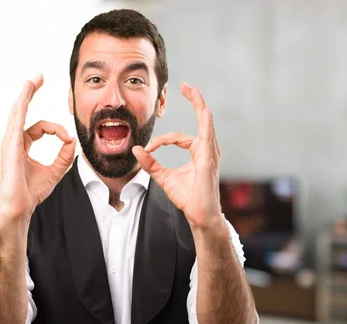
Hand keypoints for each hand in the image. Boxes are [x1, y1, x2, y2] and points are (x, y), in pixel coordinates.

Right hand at [0, 74, 75, 219]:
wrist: (20, 206)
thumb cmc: (32, 192)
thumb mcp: (55, 171)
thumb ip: (65, 156)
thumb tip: (72, 139)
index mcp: (22, 146)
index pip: (40, 128)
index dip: (57, 130)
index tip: (68, 139)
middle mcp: (13, 141)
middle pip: (22, 111)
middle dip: (30, 93)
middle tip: (38, 77)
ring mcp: (9, 142)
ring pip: (18, 111)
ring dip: (25, 93)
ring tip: (32, 79)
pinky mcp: (10, 145)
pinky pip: (17, 120)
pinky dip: (22, 105)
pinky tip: (26, 93)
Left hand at [132, 82, 221, 228]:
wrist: (199, 215)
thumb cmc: (187, 198)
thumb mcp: (163, 177)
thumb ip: (150, 163)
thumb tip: (136, 149)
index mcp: (197, 152)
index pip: (177, 137)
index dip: (160, 141)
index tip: (147, 148)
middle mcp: (206, 149)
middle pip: (201, 119)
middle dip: (194, 100)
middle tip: (185, 85)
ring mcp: (210, 153)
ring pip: (206, 122)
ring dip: (199, 104)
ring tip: (193, 89)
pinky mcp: (208, 160)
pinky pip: (208, 136)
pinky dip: (206, 122)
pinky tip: (203, 110)